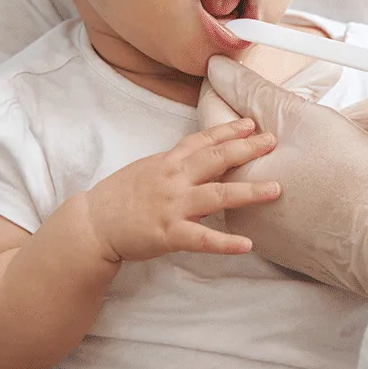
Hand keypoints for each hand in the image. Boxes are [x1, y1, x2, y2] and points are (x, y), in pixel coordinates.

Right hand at [84, 118, 282, 262]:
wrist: (91, 223)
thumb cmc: (120, 197)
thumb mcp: (149, 170)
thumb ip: (178, 166)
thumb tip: (206, 164)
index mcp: (168, 162)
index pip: (203, 140)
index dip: (229, 130)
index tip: (252, 123)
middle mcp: (173, 178)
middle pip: (216, 159)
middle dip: (247, 149)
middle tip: (273, 141)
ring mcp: (171, 205)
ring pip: (217, 195)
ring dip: (249, 192)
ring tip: (276, 189)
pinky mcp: (167, 233)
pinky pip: (201, 239)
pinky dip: (225, 243)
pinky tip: (247, 245)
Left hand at [204, 56, 367, 299]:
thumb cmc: (352, 181)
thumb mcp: (302, 120)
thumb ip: (253, 91)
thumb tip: (217, 70)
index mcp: (233, 178)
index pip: (217, 113)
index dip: (240, 81)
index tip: (257, 61)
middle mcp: (245, 210)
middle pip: (263, 138)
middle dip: (303, 103)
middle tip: (332, 79)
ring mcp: (274, 232)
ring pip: (294, 162)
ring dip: (332, 133)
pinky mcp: (303, 244)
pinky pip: (310, 191)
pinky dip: (336, 168)